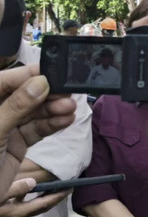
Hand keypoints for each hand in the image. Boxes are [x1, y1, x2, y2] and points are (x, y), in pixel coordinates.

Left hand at [0, 65, 75, 197]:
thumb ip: (16, 107)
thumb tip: (40, 83)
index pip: (7, 81)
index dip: (30, 75)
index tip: (55, 72)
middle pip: (24, 96)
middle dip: (47, 94)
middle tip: (69, 93)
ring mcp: (6, 129)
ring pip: (34, 114)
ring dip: (54, 110)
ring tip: (71, 108)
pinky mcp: (16, 145)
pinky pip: (37, 130)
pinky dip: (52, 125)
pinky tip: (67, 120)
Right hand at [0, 178, 70, 216]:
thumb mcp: (0, 195)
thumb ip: (16, 189)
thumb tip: (33, 182)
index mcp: (20, 212)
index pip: (45, 204)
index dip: (59, 196)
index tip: (70, 188)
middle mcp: (19, 216)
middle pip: (43, 206)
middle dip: (56, 198)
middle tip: (68, 187)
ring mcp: (13, 215)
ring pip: (34, 205)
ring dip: (44, 196)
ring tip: (54, 186)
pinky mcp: (7, 212)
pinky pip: (23, 203)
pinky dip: (29, 196)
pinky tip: (28, 187)